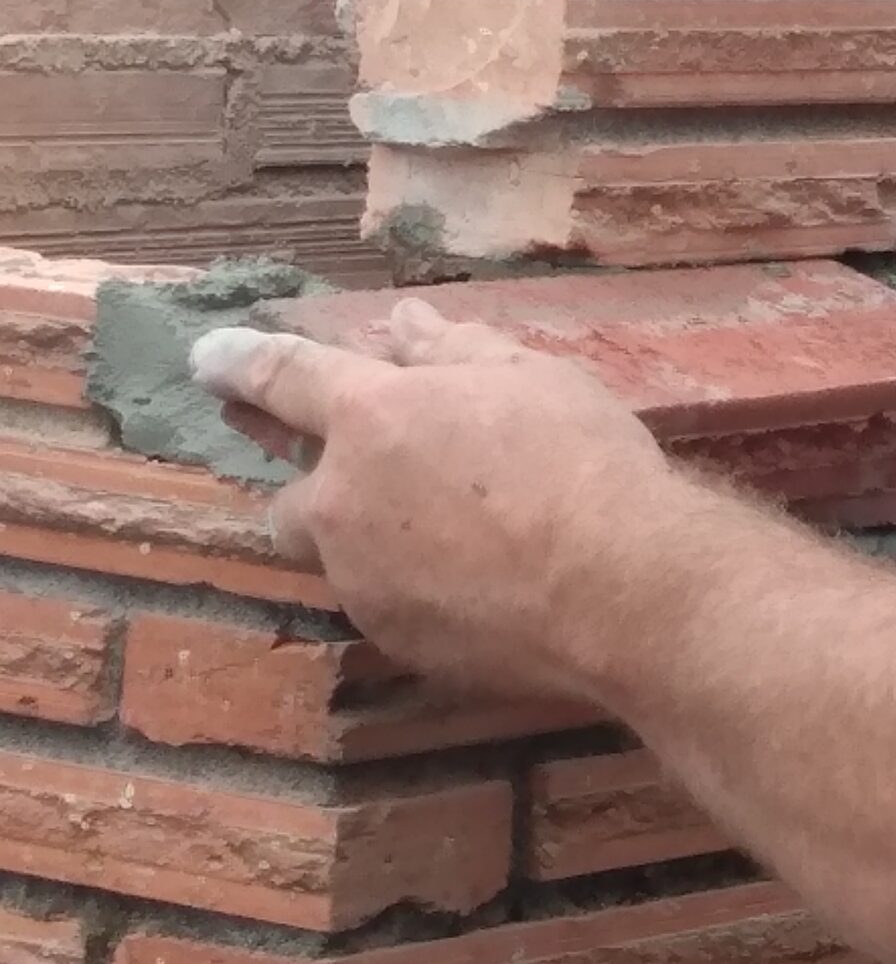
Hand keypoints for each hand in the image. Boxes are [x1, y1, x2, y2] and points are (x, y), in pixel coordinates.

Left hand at [190, 301, 708, 699]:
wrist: (621, 591)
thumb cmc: (583, 462)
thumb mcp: (533, 378)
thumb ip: (455, 350)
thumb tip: (403, 323)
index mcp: (373, 419)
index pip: (284, 378)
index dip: (242, 364)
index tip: (206, 361)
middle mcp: (343, 503)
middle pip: (290, 497)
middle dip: (316, 483)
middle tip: (373, 473)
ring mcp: (363, 580)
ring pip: (338, 557)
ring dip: (369, 539)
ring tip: (450, 535)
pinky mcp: (397, 640)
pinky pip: (388, 603)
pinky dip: (418, 587)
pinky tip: (482, 582)